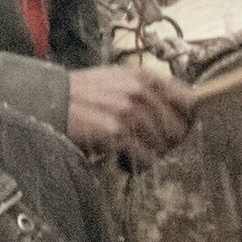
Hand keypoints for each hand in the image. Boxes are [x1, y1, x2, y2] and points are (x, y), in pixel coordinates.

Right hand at [59, 64, 195, 161]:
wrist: (52, 100)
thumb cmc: (86, 92)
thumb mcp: (120, 78)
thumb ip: (150, 88)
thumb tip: (185, 105)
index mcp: (143, 76)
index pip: (189, 100)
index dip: (189, 119)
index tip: (182, 128)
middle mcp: (139, 91)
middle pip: (178, 129)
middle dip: (169, 142)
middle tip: (153, 146)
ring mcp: (128, 112)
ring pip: (162, 146)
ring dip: (152, 154)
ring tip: (135, 151)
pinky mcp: (116, 132)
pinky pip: (145, 158)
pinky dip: (140, 164)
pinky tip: (127, 159)